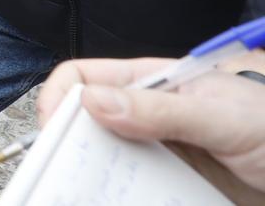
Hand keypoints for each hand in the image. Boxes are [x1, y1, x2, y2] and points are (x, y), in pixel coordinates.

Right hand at [39, 58, 264, 190]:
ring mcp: (161, 153)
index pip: (83, 79)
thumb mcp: (222, 117)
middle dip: (69, 151)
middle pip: (87, 127)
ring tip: (88, 200)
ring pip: (108, 166)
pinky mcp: (175, 186)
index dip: (59, 100)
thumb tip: (91, 102)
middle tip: (62, 181)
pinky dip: (126, 202)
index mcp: (150, 84)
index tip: (51, 137)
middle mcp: (147, 117)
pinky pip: (138, 195)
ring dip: (96, 184)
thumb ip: (161, 109)